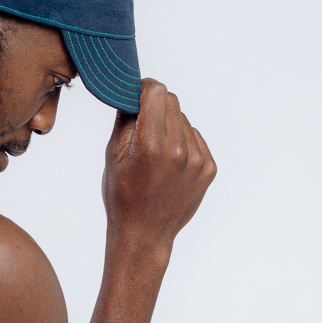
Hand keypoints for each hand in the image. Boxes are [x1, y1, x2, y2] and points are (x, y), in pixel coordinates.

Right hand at [101, 80, 215, 253]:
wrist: (145, 235)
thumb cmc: (122, 196)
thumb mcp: (112, 156)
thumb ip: (125, 118)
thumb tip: (133, 89)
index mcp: (151, 146)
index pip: (157, 92)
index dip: (145, 88)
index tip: (138, 93)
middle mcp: (178, 151)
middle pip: (172, 102)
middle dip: (157, 107)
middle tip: (144, 126)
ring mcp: (198, 161)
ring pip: (184, 120)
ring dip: (171, 126)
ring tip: (157, 154)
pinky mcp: (209, 169)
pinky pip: (196, 139)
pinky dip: (184, 143)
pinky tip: (170, 165)